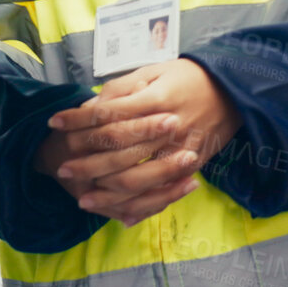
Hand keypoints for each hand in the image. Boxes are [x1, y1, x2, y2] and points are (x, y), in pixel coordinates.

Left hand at [46, 59, 241, 225]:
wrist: (233, 89)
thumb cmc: (186, 77)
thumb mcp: (153, 71)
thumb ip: (122, 90)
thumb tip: (90, 107)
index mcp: (156, 99)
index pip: (108, 114)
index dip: (78, 119)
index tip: (54, 122)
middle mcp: (168, 127)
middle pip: (119, 151)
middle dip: (87, 162)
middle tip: (62, 168)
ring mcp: (181, 150)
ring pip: (138, 179)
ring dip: (107, 193)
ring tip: (82, 198)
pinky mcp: (192, 166)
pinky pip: (163, 193)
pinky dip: (140, 206)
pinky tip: (119, 215)